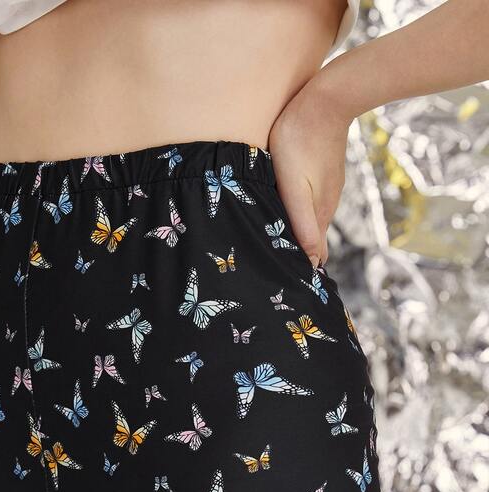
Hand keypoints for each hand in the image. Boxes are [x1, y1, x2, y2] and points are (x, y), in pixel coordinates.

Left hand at [268, 78, 350, 267]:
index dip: (301, 269)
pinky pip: (311, 199)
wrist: (327, 97)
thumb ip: (302, 224)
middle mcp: (327, 203)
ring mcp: (327, 186)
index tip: (285, 283)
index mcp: (320, 213)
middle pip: (313, 239)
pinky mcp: (323, 170)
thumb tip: (312, 262)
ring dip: (298, 234)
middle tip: (274, 271)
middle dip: (298, 255)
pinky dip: (300, 213)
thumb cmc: (300, 141)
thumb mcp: (295, 188)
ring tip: (277, 248)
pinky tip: (287, 213)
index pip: (315, 254)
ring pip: (311, 218)